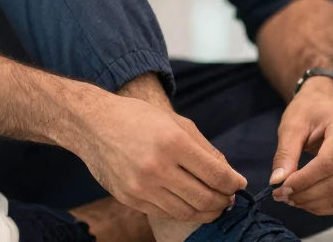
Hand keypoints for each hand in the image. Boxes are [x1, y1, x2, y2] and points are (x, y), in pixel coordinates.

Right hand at [70, 95, 246, 221]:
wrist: (93, 124)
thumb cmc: (139, 118)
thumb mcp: (177, 122)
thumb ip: (205, 149)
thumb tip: (230, 176)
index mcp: (173, 142)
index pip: (216, 175)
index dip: (233, 184)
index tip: (238, 184)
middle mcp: (157, 167)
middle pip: (205, 198)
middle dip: (223, 201)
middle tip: (228, 198)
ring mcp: (141, 186)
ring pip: (186, 212)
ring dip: (206, 211)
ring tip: (212, 203)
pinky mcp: (130, 198)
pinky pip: (166, 213)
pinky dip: (183, 211)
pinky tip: (188, 202)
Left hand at [270, 79, 332, 215]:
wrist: (325, 104)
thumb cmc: (308, 110)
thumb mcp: (291, 125)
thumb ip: (285, 153)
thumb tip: (278, 182)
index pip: (328, 163)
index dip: (304, 180)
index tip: (281, 188)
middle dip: (306, 194)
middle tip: (281, 196)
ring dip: (314, 204)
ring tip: (291, 199)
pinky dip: (324, 206)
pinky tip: (306, 200)